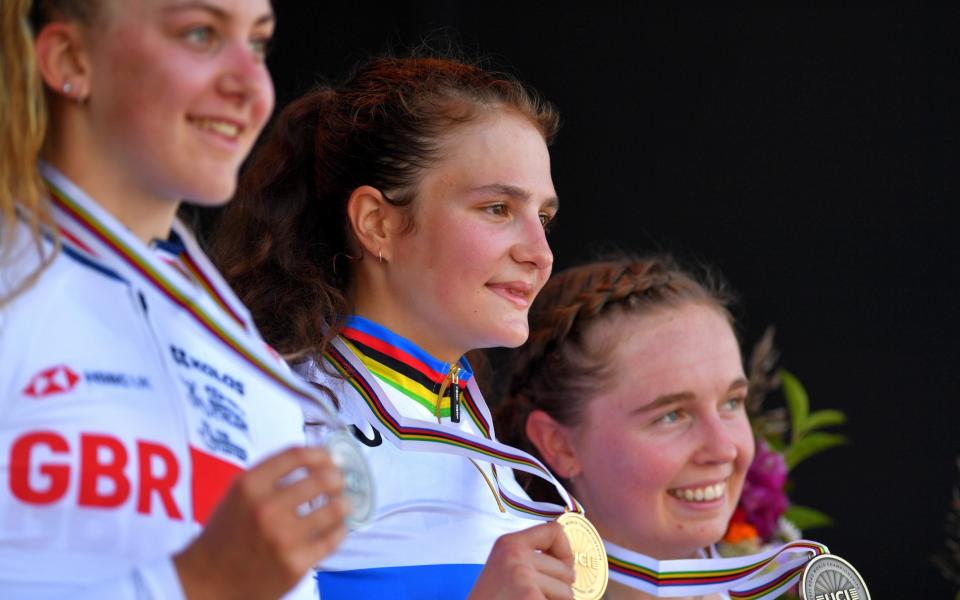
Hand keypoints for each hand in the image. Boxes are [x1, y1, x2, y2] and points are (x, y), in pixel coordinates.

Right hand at [173, 446, 347, 599]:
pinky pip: (332, 539)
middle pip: (322, 478)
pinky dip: (339, 530)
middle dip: (337, 478)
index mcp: (249, 485)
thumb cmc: (225, 535)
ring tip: (342, 504)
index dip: (320, 453)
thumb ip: (270, 476)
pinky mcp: (296, 564)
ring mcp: (283, 538)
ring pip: (334, 509)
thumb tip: (315, 460)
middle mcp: (266, 508)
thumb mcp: (237, 495)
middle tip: (339, 482)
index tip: (329, 457)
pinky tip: (336, 528)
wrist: (207, 582)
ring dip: (343, 503)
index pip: (297, 455)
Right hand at [468, 521, 575, 599]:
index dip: (565, 554)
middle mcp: (514, 556)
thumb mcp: (505, 570)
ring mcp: (522, 578)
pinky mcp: (529, 598)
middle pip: (566, 569)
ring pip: (568, 594)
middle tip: (532, 597)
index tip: (560, 571)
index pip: (555, 531)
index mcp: (508, 544)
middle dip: (559, 590)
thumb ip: (531, 560)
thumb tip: (570, 563)